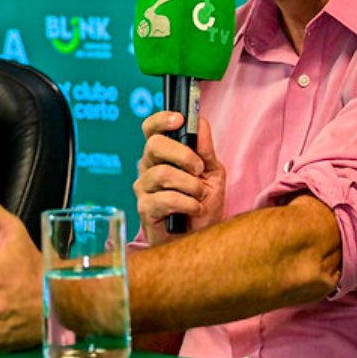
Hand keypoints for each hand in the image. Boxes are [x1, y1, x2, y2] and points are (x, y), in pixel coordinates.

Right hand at [133, 112, 224, 244]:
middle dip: (183, 154)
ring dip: (190, 185)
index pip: (151, 129)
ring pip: (163, 173)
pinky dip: (188, 203)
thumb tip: (200, 122)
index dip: (161, 119)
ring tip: (200, 196)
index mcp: (162, 155)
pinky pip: (165, 198)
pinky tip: (195, 209)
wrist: (201, 238)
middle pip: (154, 145)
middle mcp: (148, 168)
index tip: (179, 119)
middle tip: (198, 169)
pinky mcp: (145, 209)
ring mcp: (144, 188)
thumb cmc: (203, 204)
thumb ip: (205, 149)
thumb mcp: (212, 173)